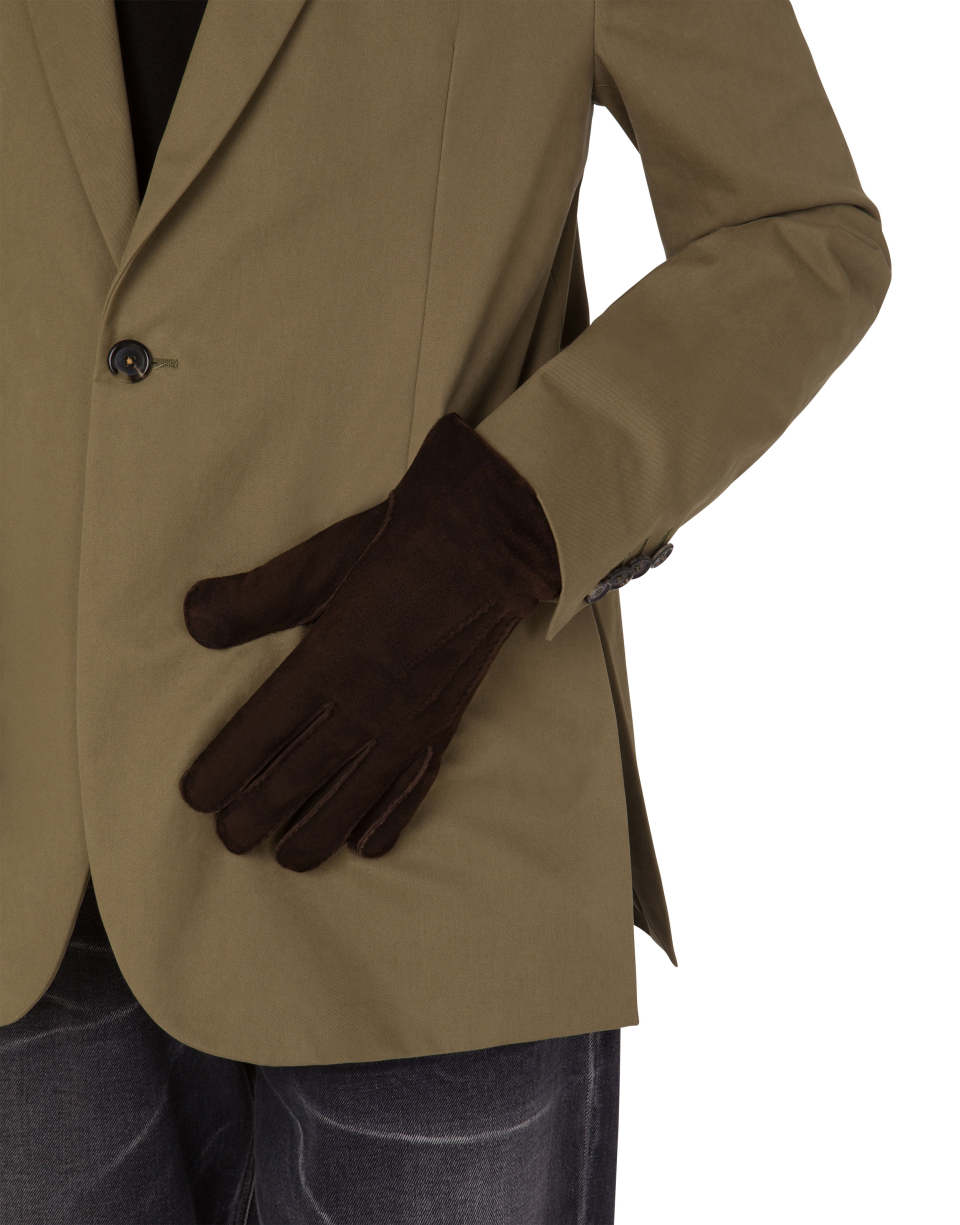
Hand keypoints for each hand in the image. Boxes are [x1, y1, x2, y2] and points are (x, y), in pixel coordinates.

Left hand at [180, 414, 559, 870]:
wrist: (490, 540)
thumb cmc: (400, 544)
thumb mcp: (319, 562)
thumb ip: (255, 599)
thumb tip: (193, 620)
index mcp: (330, 663)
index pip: (262, 734)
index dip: (225, 771)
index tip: (196, 796)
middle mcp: (368, 705)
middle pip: (301, 778)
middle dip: (259, 816)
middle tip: (229, 839)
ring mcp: (409, 721)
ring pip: (354, 796)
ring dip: (316, 832)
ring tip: (286, 859)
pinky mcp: (443, 724)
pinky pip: (412, 787)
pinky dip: (388, 821)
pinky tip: (367, 846)